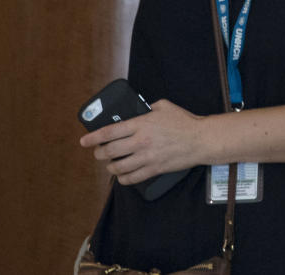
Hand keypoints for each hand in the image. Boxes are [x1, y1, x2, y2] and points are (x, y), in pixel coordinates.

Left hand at [80, 99, 203, 183]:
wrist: (200, 140)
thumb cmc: (184, 122)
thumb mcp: (164, 106)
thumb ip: (147, 107)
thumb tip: (137, 111)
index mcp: (140, 124)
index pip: (109, 132)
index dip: (93, 137)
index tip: (84, 141)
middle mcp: (140, 142)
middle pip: (109, 152)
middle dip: (99, 153)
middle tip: (98, 152)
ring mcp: (146, 157)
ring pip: (118, 167)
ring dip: (110, 167)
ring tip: (110, 164)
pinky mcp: (154, 169)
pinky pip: (131, 178)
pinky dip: (123, 178)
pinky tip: (123, 174)